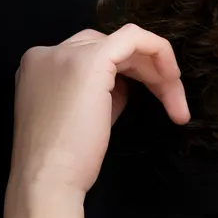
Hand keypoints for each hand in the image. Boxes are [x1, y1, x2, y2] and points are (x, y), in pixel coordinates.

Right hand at [8, 23, 190, 201]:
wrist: (49, 180)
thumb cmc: (68, 160)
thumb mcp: (85, 115)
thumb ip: (102, 92)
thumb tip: (128, 84)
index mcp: (41, 67)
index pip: (95, 55)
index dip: (130, 74)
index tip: (153, 100)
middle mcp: (47, 53)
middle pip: (112, 48)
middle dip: (148, 73)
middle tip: (174, 106)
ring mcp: (65, 53)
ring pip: (126, 45)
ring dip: (158, 72)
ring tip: (177, 106)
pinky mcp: (89, 60)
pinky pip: (133, 37)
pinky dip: (159, 51)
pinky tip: (173, 79)